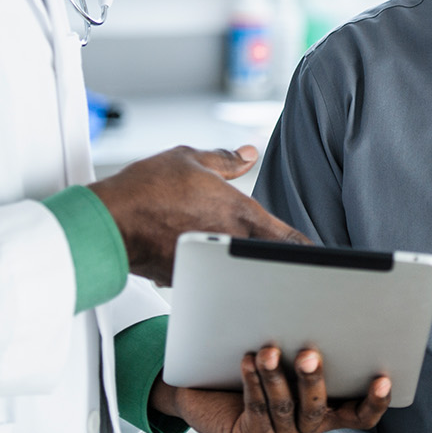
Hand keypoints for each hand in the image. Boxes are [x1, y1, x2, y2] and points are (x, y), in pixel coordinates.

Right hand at [89, 145, 308, 284]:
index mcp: (240, 213)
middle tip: (289, 261)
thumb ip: (226, 159)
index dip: (309, 250)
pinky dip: (211, 270)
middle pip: (268, 259)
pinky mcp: (187, 279)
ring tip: (238, 258)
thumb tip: (249, 153)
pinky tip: (198, 257)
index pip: (289, 239)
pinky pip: (209, 276)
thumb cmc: (146, 189)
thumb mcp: (190, 159)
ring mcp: (210, 266)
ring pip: (238, 270)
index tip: (322, 256)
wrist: (109, 222)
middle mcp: (229, 242)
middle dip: (277, 259)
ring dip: (242, 265)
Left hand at [153, 346, 391, 432]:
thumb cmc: (268, 360)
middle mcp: (308, 427)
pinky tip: (249, 359)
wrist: (217, 393)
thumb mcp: (297, 347)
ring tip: (269, 351)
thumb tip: (316, 274)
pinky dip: (253, 382)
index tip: (382, 378)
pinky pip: (255, 407)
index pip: (361, 414)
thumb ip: (312, 325)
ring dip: (276, 377)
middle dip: (313, 380)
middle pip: (317, 408)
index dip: (375, 400)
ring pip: (283, 407)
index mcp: (330, 410)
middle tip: (309, 354)